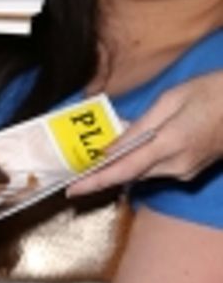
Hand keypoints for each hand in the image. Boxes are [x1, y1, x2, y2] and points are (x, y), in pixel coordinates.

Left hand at [71, 73, 222, 195]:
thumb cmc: (213, 92)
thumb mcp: (172, 99)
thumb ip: (140, 126)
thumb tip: (113, 147)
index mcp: (171, 143)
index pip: (124, 169)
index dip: (96, 180)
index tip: (72, 190)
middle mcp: (178, 165)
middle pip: (131, 175)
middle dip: (103, 176)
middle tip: (76, 176)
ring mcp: (187, 171)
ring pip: (144, 173)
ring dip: (122, 168)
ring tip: (96, 163)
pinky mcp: (192, 170)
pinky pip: (158, 169)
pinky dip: (141, 163)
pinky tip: (131, 152)